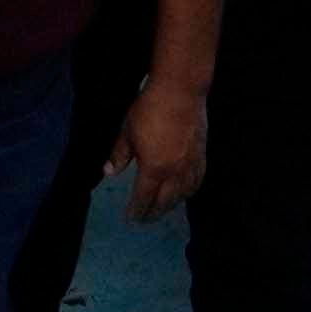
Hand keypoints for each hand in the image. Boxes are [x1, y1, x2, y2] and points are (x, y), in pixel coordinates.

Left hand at [115, 73, 213, 212]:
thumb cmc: (148, 110)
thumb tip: (108, 173)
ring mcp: (191, 166)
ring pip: (182, 195)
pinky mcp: (202, 156)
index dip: (137, 209)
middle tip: (145, 219)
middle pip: (165, 201)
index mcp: (154, 169)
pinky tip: (185, 193)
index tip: (131, 218)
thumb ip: (119, 155)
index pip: (144, 197)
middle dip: (153, 213)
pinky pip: (196, 182)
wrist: (180, 92)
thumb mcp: (126, 132)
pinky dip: (189, 192)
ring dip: (171, 205)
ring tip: (162, 208)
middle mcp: (174, 173)